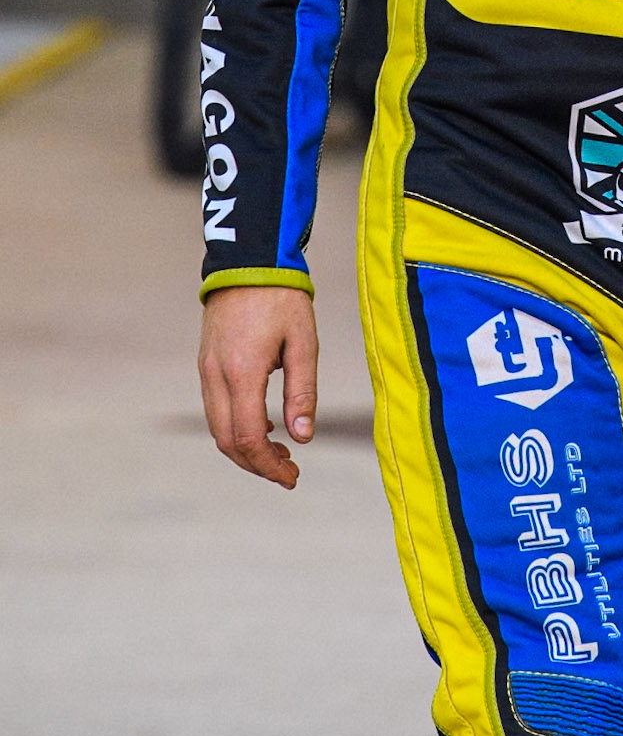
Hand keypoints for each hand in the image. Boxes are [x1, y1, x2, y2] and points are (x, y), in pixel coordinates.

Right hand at [198, 285, 318, 487]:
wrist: (250, 258)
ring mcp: (206, 368)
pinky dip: (236, 425)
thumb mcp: (304, 342)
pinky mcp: (206, 361)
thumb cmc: (283, 296)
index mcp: (242, 372)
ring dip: (245, 447)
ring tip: (280, 452)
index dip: (268, 465)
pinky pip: (216, 407)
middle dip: (256, 464)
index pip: (248, 438)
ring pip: (217, 427)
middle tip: (289, 471)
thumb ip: (303, 392)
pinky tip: (265, 423)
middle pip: (227, 441)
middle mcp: (216, 374)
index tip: (293, 476)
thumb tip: (303, 437)